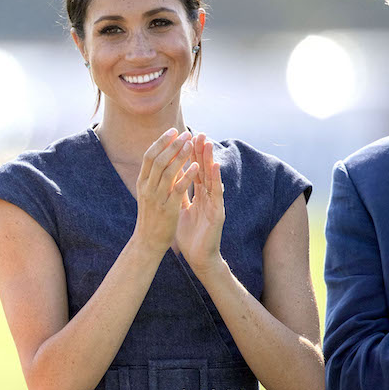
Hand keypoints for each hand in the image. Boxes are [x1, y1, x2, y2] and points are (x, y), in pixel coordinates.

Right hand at [132, 129, 198, 254]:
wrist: (148, 241)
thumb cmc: (151, 217)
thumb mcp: (149, 194)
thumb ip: (155, 178)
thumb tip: (163, 159)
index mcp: (142, 182)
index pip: (149, 156)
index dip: (161, 142)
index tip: (172, 130)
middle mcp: (147, 187)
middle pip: (158, 160)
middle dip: (172, 145)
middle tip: (185, 133)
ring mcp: (156, 197)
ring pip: (167, 171)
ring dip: (180, 156)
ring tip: (191, 144)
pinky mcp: (168, 208)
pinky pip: (178, 188)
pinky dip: (187, 176)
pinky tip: (196, 166)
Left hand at [175, 133, 225, 274]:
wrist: (199, 257)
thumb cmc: (190, 234)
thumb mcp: (181, 209)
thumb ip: (179, 194)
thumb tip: (171, 179)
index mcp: (198, 195)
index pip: (193, 171)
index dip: (190, 156)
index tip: (184, 139)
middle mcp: (207, 196)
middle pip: (203, 170)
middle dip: (200, 152)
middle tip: (199, 133)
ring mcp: (214, 203)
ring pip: (212, 178)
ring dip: (210, 160)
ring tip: (207, 143)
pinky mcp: (218, 213)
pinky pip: (216, 193)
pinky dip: (215, 179)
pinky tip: (214, 166)